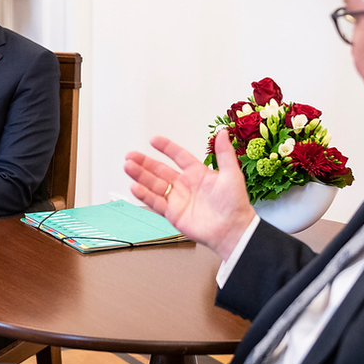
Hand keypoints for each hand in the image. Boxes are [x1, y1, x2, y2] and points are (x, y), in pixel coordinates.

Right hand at [124, 130, 255, 260]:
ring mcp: (178, 199)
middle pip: (160, 170)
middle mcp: (185, 185)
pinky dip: (144, 195)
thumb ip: (224, 153)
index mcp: (198, 173)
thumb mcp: (232, 174)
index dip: (166, 148)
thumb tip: (222, 133)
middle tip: (131, 155)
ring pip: (154, 184)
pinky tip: (135, 186)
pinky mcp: (173, 214)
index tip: (154, 140)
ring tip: (128, 166)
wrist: (233, 230)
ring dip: (140, 175)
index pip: (179, 156)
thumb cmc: (235, 204)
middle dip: (145, 162)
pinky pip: (155, 202)